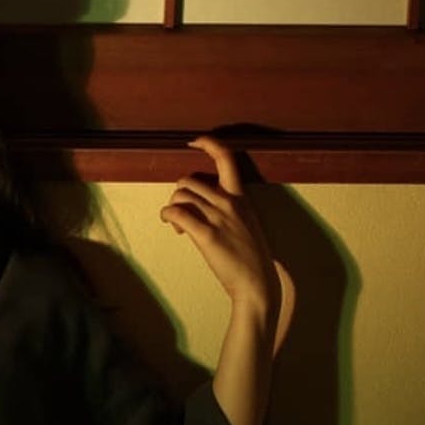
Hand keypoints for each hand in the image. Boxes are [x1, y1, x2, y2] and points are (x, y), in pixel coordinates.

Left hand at [160, 136, 279, 317]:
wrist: (256, 284)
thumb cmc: (249, 256)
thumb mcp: (246, 223)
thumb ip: (229, 208)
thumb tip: (203, 202)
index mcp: (241, 197)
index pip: (226, 158)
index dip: (208, 143)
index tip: (193, 141)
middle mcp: (230, 202)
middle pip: (189, 179)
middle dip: (178, 194)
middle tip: (181, 214)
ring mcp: (218, 217)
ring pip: (180, 194)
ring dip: (172, 207)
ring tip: (179, 226)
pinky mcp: (206, 234)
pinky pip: (177, 213)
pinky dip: (168, 216)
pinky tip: (174, 228)